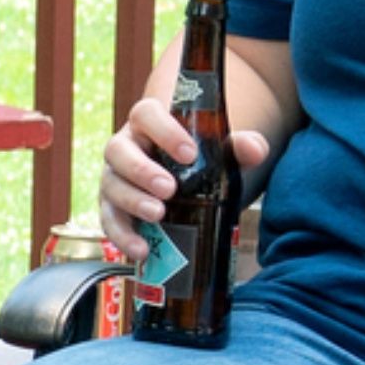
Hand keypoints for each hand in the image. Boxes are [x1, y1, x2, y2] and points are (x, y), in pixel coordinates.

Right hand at [95, 98, 269, 261]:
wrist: (184, 185)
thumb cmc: (197, 162)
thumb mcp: (221, 151)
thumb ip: (240, 146)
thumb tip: (255, 150)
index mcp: (148, 125)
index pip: (146, 115)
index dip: (164, 131)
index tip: (189, 153)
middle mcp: (125, 148)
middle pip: (118, 150)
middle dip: (142, 170)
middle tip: (170, 189)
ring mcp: (115, 179)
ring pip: (111, 186)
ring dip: (132, 201)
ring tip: (159, 215)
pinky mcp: (112, 209)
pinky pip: (109, 221)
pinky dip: (123, 236)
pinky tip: (142, 249)